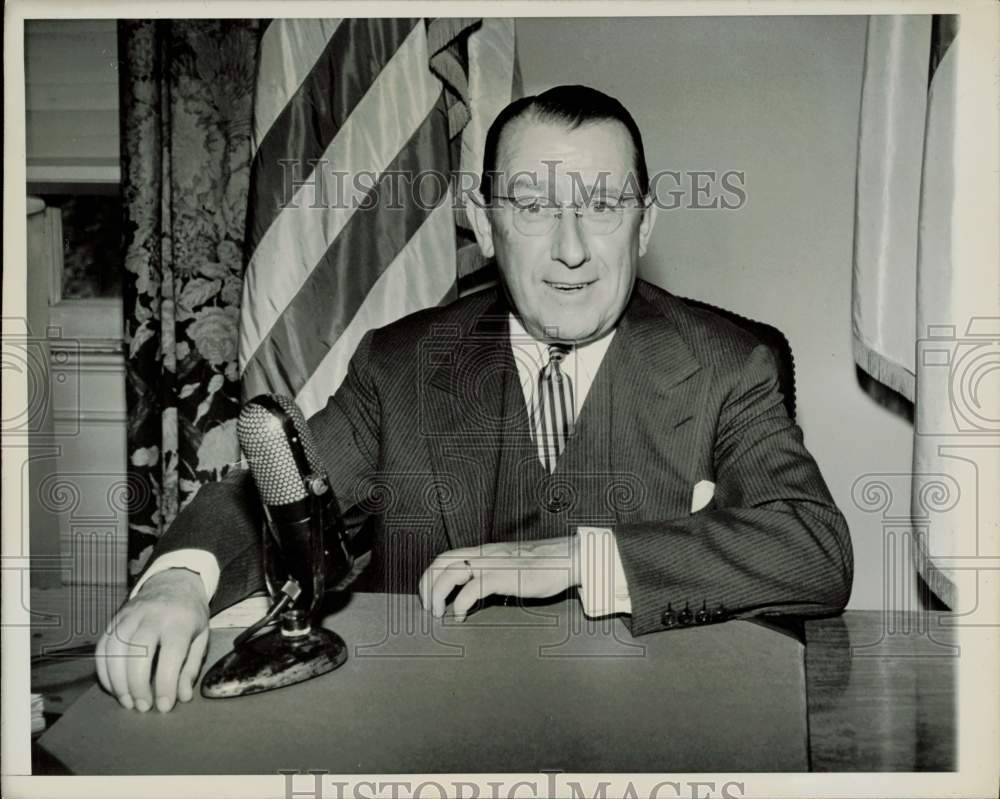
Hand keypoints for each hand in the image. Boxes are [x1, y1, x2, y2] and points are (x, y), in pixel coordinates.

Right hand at [95, 568, 209, 712]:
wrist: (173, 583)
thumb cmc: (189, 614)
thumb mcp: (201, 637)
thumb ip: (191, 667)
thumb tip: (181, 697)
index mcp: (179, 621)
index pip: (171, 654)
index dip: (166, 683)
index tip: (164, 705)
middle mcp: (152, 616)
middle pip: (138, 652)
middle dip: (137, 685)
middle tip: (142, 707)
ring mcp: (130, 616)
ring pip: (116, 650)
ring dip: (118, 681)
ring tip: (127, 701)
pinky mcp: (114, 619)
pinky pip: (102, 647)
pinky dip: (104, 671)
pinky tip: (114, 687)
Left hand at [418, 536, 580, 621]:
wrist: (568, 558)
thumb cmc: (543, 565)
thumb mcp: (510, 566)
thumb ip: (492, 574)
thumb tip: (475, 592)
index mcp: (484, 552)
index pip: (445, 557)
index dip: (429, 576)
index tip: (427, 596)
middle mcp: (484, 555)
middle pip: (441, 563)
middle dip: (427, 586)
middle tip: (428, 608)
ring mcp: (493, 564)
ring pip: (451, 573)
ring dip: (438, 595)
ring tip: (439, 613)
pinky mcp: (504, 576)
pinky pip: (472, 589)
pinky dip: (460, 604)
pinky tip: (461, 616)